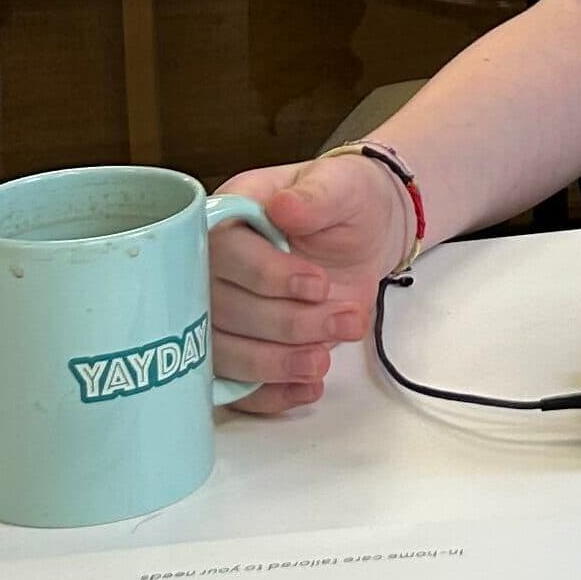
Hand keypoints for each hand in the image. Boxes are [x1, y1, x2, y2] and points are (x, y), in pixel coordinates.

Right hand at [208, 155, 408, 414]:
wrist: (367, 230)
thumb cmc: (345, 199)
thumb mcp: (341, 185)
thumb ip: (315, 195)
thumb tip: (284, 205)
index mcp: (226, 218)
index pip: (222, 253)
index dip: (267, 276)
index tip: (318, 284)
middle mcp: (212, 268)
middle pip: (222, 311)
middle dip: (286, 324)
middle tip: (344, 319)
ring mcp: (225, 312)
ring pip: (225, 353)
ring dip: (276, 363)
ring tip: (324, 360)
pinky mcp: (244, 347)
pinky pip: (238, 386)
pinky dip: (270, 394)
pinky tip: (307, 389)